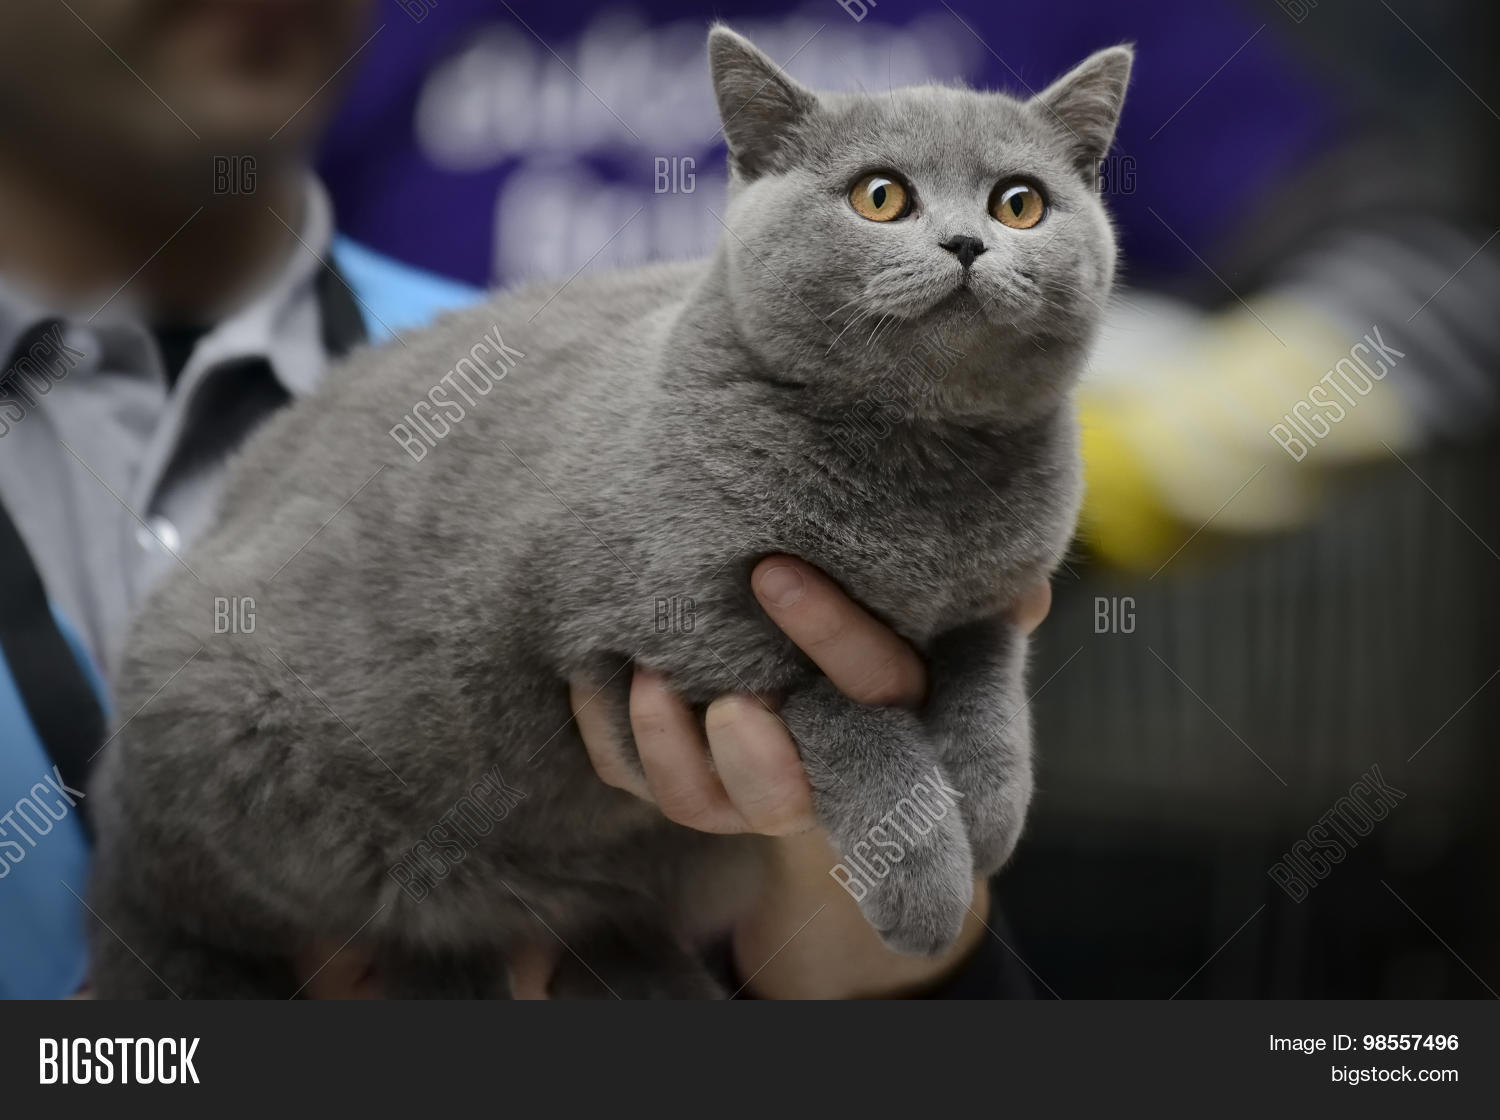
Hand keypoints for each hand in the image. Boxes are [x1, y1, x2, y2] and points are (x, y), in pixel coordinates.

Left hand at [572, 556, 1051, 997]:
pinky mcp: (695, 780)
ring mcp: (758, 785)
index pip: (878, 690)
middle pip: (786, 793)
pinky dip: (615, 741)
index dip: (831, 642)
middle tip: (704, 686)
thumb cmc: (891, 616)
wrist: (822, 691)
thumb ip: (982, 602)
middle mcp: (828, 765)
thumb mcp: (946, 608)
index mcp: (898, 715)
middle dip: (748, 757)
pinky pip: (642, 784)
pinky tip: (600, 677)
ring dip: (671, 754)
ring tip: (644, 679)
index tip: (771, 573)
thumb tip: (1027, 595)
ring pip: (711, 807)